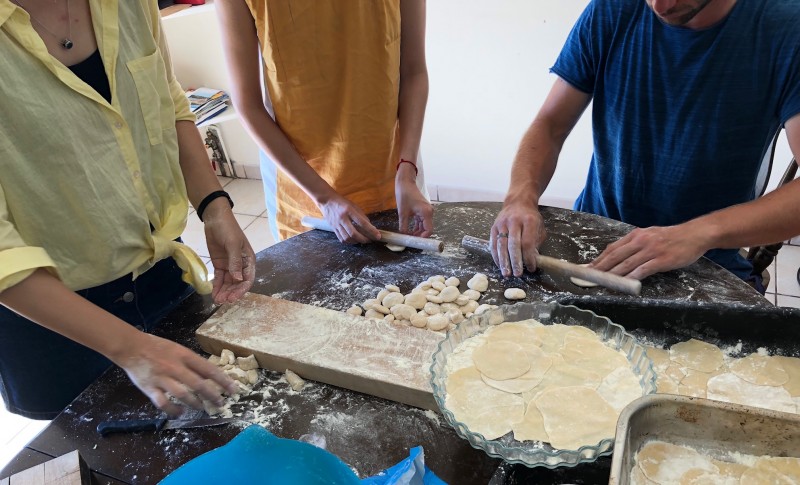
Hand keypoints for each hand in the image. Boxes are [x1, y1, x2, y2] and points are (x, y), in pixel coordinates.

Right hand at [115, 332, 237, 415]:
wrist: (132, 347)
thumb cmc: (157, 347)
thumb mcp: (178, 349)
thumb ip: (191, 362)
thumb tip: (208, 375)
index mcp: (184, 355)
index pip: (208, 369)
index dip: (222, 380)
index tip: (233, 389)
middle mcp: (175, 367)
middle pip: (198, 384)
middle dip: (212, 395)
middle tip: (221, 403)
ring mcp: (162, 378)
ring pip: (182, 395)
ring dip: (195, 403)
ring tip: (203, 408)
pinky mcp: (150, 388)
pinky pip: (163, 403)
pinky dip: (173, 410)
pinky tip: (180, 413)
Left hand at [202, 201, 255, 303]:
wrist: (215, 219)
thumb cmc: (228, 229)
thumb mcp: (233, 244)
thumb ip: (235, 262)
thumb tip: (238, 279)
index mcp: (248, 260)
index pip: (247, 278)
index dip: (241, 289)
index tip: (233, 297)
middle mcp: (240, 265)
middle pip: (237, 283)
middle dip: (231, 293)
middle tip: (222, 301)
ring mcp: (230, 265)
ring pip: (228, 283)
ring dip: (224, 292)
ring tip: (217, 301)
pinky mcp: (220, 265)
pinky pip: (220, 278)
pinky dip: (217, 286)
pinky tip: (213, 294)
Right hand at [319, 195, 380, 243]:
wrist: (326, 201)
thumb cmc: (341, 202)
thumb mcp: (354, 205)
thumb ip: (362, 216)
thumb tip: (370, 226)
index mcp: (349, 210)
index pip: (362, 223)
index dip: (371, 230)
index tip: (378, 236)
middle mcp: (342, 218)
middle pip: (354, 233)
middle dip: (364, 239)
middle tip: (371, 240)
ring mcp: (336, 224)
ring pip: (347, 238)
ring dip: (357, 241)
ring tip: (363, 241)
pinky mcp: (333, 229)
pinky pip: (341, 239)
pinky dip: (349, 242)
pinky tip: (354, 240)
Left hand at [395, 178, 432, 236]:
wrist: (405, 183)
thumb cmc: (404, 195)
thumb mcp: (402, 213)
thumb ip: (403, 226)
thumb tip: (403, 237)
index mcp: (426, 213)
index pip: (429, 230)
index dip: (423, 238)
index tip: (415, 242)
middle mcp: (429, 213)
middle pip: (427, 229)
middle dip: (419, 236)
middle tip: (410, 241)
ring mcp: (426, 211)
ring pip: (424, 226)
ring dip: (417, 232)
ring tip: (409, 237)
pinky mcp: (423, 210)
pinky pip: (421, 221)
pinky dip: (416, 227)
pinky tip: (409, 231)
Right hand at [491, 203, 546, 276]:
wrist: (518, 202)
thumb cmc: (531, 218)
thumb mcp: (539, 227)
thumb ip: (536, 243)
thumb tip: (532, 260)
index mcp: (529, 221)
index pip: (528, 242)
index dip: (529, 257)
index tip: (531, 268)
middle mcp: (514, 221)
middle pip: (514, 245)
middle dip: (515, 261)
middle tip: (518, 274)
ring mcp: (502, 224)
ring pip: (502, 245)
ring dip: (504, 261)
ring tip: (507, 273)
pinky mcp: (494, 227)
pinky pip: (493, 244)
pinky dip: (496, 256)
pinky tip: (500, 265)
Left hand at [589, 225, 707, 279]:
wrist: (695, 234)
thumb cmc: (672, 237)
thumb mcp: (650, 235)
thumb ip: (635, 244)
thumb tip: (620, 256)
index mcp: (636, 235)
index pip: (613, 248)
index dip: (599, 259)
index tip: (588, 268)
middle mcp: (641, 241)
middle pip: (615, 256)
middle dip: (600, 268)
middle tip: (589, 278)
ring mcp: (651, 250)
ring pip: (626, 265)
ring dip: (612, 275)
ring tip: (601, 283)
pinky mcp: (661, 260)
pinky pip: (642, 271)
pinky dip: (631, 278)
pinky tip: (623, 285)